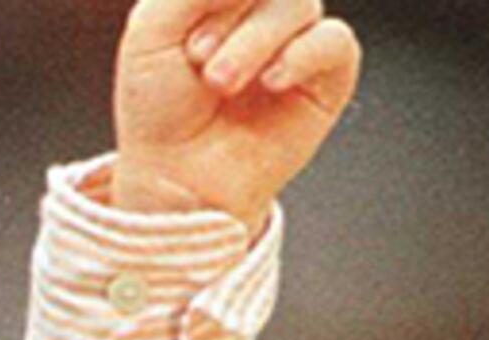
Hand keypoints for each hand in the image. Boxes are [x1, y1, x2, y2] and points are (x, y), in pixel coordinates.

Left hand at [109, 0, 360, 233]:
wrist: (177, 174)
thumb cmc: (160, 106)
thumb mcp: (152, 26)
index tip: (187, 43)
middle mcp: (262, 8)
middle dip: (231, 18)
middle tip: (200, 63)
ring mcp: (296, 40)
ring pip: (300, 3)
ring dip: (255, 42)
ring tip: (222, 84)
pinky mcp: (326, 79)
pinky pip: (336, 40)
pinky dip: (303, 54)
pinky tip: (272, 83)